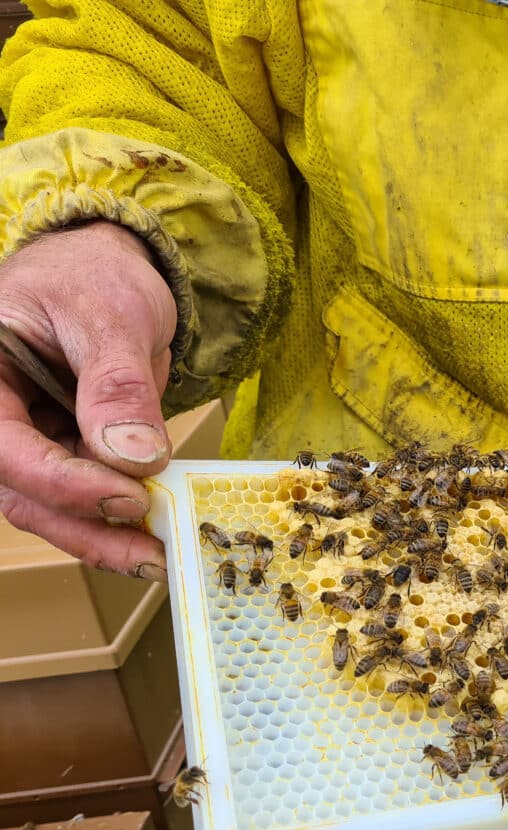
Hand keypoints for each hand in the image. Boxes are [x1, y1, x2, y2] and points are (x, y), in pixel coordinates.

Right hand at [0, 222, 176, 576]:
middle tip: (151, 553)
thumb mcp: (111, 315)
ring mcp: (28, 436)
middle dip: (87, 528)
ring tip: (161, 553)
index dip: (64, 482)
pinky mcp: (64, 450)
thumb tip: (134, 457)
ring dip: (106, 535)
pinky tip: (159, 532)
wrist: (110, 267)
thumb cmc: (96, 275)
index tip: (127, 497)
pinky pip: (86, 494)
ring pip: (53, 506)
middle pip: (23, 492)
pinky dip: (120, 517)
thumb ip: (118, 386)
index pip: (7, 447)